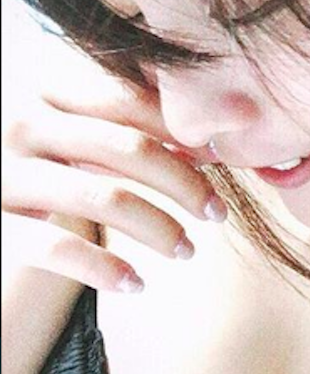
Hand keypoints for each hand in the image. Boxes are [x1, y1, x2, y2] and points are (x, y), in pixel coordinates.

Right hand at [2, 38, 226, 293]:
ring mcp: (3, 174)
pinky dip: (104, 268)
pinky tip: (137, 283)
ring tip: (187, 250)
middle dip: (184, 183)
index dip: (183, 128)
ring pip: (104, 198)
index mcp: (48, 90)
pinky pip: (55, 248)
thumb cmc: (44, 164)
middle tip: (219, 213)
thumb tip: (223, 133)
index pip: (131, 101)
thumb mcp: (77, 132)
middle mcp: (22, 123)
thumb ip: (133, 124)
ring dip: (159, 228)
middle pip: (127, 147)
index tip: (223, 157)